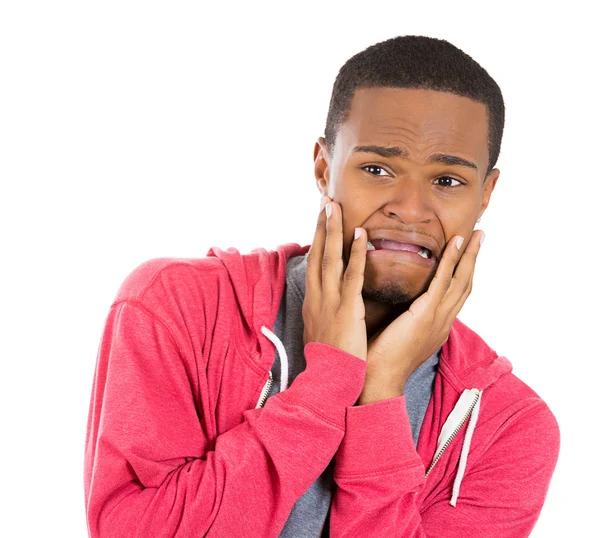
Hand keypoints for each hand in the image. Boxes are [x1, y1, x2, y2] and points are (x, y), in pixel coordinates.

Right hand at [302, 196, 368, 360]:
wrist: (328, 380)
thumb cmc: (328, 360)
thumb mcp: (319, 332)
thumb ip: (322, 312)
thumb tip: (324, 303)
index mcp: (313, 301)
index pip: (314, 263)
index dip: (317, 239)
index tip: (320, 219)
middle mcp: (318, 296)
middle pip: (317, 253)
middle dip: (321, 226)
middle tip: (326, 200)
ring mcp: (330, 301)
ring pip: (330, 258)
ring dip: (332, 230)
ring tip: (335, 206)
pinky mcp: (347, 308)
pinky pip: (352, 275)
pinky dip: (356, 253)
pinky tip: (361, 234)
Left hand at [358, 230, 484, 404]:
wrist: (376, 380)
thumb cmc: (379, 358)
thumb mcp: (396, 333)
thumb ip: (402, 316)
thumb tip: (396, 301)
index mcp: (436, 326)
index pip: (454, 294)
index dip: (463, 272)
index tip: (466, 253)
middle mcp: (443, 322)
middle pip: (465, 285)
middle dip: (474, 259)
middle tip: (481, 236)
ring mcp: (438, 319)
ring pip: (461, 281)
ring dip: (470, 255)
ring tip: (476, 234)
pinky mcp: (426, 315)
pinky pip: (443, 283)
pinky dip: (452, 262)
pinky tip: (456, 244)